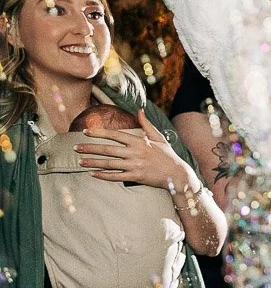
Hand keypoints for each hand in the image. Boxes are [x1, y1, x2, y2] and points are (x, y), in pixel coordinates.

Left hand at [76, 109, 190, 189]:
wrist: (178, 174)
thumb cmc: (168, 155)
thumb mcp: (158, 137)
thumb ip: (146, 124)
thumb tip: (139, 110)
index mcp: (139, 141)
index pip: (114, 135)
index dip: (98, 133)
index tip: (85, 132)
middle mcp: (135, 153)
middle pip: (107, 149)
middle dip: (89, 148)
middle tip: (75, 148)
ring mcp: (135, 166)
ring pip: (109, 164)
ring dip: (93, 162)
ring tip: (80, 161)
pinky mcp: (136, 177)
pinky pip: (116, 177)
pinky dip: (104, 176)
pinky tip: (93, 174)